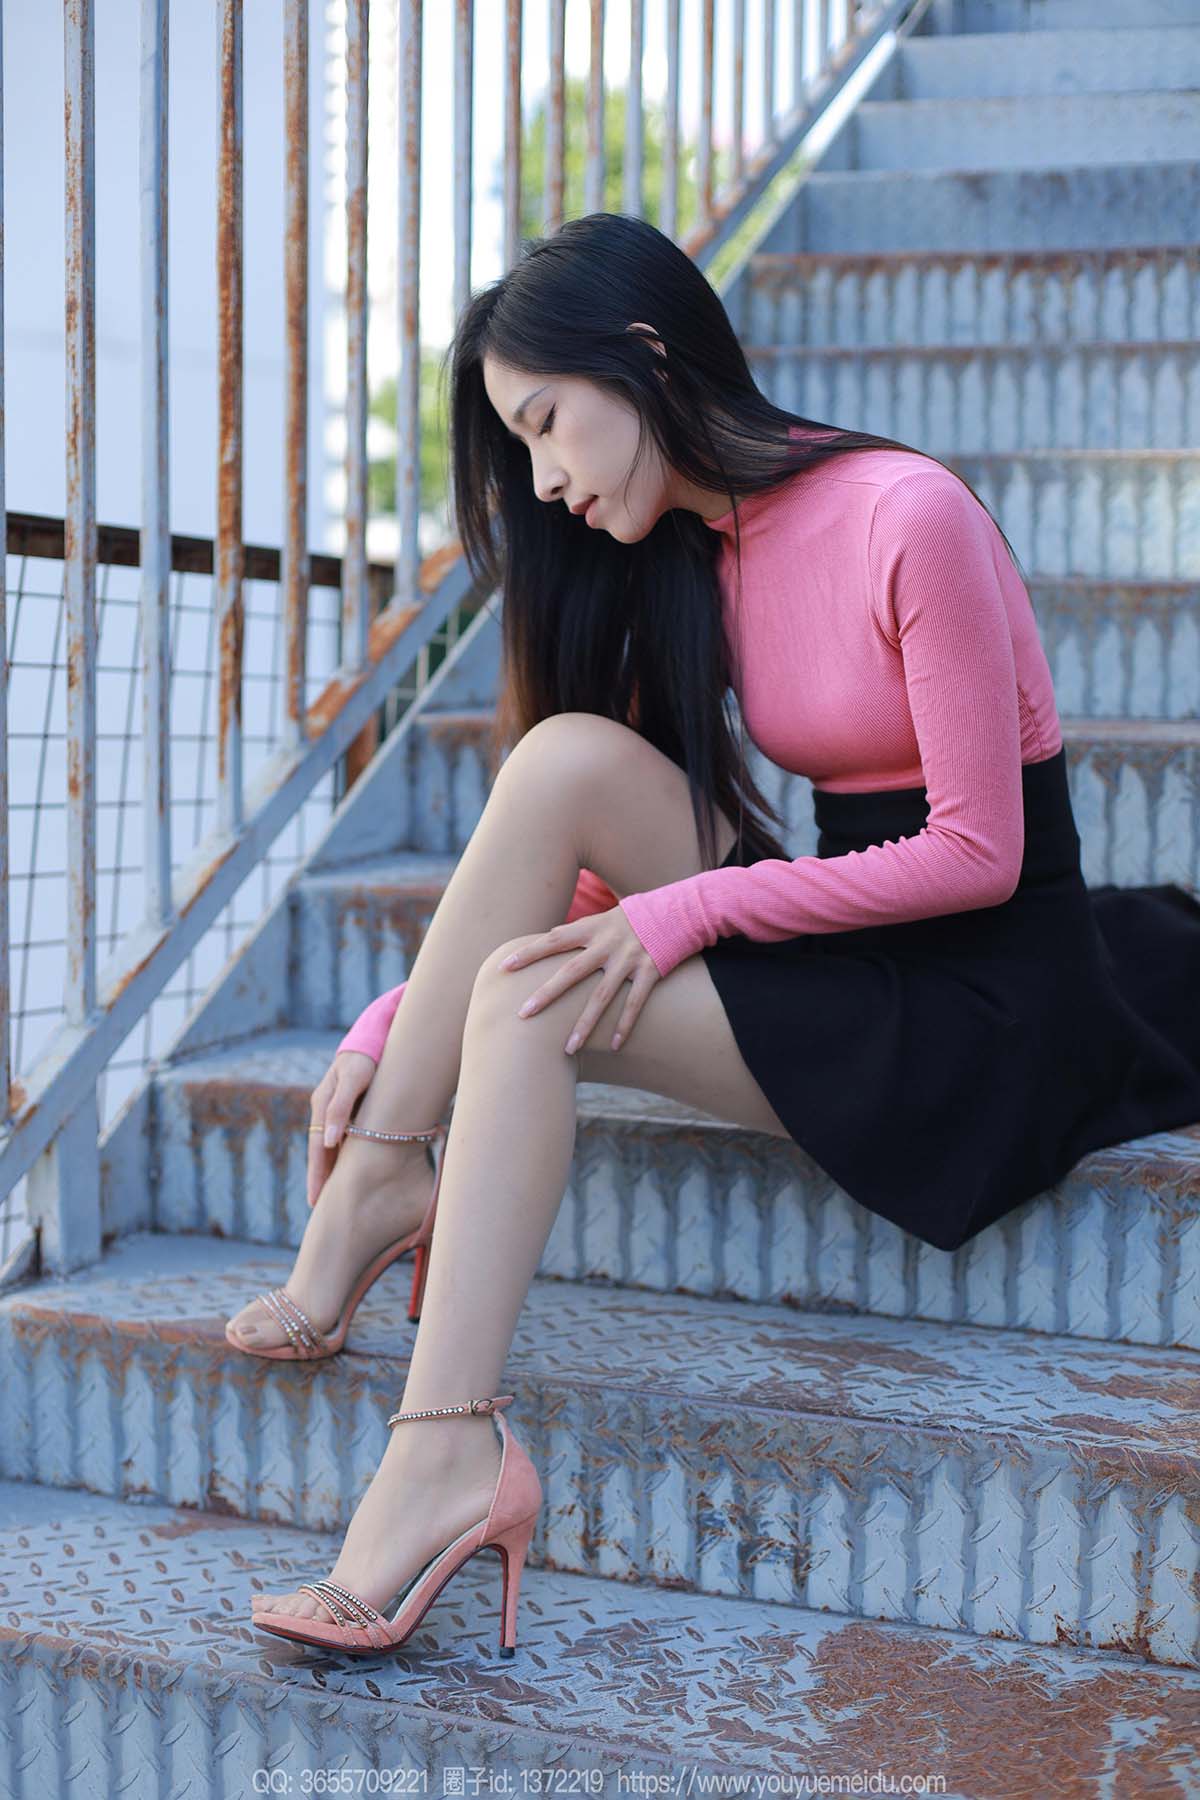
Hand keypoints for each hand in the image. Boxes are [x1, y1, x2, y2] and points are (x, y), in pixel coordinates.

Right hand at [306, 1050, 375, 1206]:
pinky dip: (341, 1156)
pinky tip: (346, 1170)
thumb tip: (328, 1140)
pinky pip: (342, 1139)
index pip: (318, 1149)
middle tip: (318, 1207)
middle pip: (321, 1152)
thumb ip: (340, 1107)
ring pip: (331, 1147)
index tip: (316, 1201)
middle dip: (319, 1179)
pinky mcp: (348, 1109)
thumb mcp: (354, 1079)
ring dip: (329, 1170)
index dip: (318, 1176)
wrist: (375, 1037)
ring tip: (330, 1196)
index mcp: (321, 1105)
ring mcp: (335, 1110)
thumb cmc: (366, 1057)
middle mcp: (324, 1110)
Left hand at [501, 905, 660, 1054]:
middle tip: (523, 1014)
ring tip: (568, 1048)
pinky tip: (614, 1045)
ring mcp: (629, 958)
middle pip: (571, 972)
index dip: (529, 953)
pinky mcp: (650, 970)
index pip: (553, 940)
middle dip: (546, 994)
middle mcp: (608, 944)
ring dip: (584, 1024)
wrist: (678, 909)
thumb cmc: (635, 916)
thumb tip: (550, 935)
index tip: (504, 967)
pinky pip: (635, 1002)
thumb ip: (579, 930)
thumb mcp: (604, 917)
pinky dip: (624, 1024)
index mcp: (592, 928)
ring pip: (602, 996)